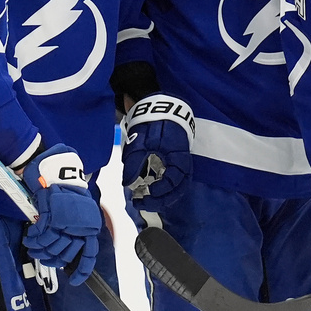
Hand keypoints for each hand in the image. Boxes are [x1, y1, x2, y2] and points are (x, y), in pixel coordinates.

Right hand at [22, 144, 101, 285]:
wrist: (55, 168)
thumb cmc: (64, 188)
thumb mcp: (75, 209)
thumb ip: (74, 228)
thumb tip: (67, 247)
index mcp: (90, 224)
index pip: (89, 253)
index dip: (82, 270)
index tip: (75, 281)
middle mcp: (81, 225)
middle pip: (66, 253)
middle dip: (51, 256)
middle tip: (41, 253)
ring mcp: (68, 221)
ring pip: (53, 247)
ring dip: (40, 248)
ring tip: (33, 244)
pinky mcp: (53, 216)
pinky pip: (42, 236)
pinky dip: (34, 238)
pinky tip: (30, 236)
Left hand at [121, 94, 194, 209]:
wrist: (157, 107)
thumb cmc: (151, 123)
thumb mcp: (140, 143)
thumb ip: (134, 164)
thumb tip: (128, 185)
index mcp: (177, 156)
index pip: (175, 181)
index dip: (161, 190)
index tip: (147, 192)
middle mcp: (182, 162)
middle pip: (177, 189)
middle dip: (160, 200)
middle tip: (141, 203)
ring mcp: (179, 163)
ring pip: (176, 187)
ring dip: (161, 197)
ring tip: (143, 201)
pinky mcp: (174, 162)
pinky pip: (172, 181)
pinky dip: (162, 189)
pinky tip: (148, 191)